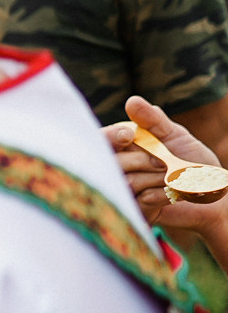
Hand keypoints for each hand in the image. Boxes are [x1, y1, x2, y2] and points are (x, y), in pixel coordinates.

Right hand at [106, 96, 223, 231]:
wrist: (211, 193)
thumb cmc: (192, 162)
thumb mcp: (175, 136)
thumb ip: (153, 120)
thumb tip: (131, 101)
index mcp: (122, 147)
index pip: (100, 139)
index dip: (110, 137)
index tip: (128, 135)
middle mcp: (117, 168)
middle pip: (110, 161)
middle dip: (143, 160)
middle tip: (165, 161)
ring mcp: (124, 191)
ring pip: (127, 181)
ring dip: (157, 178)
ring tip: (173, 179)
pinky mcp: (134, 211)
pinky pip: (140, 199)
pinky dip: (162, 194)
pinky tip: (172, 194)